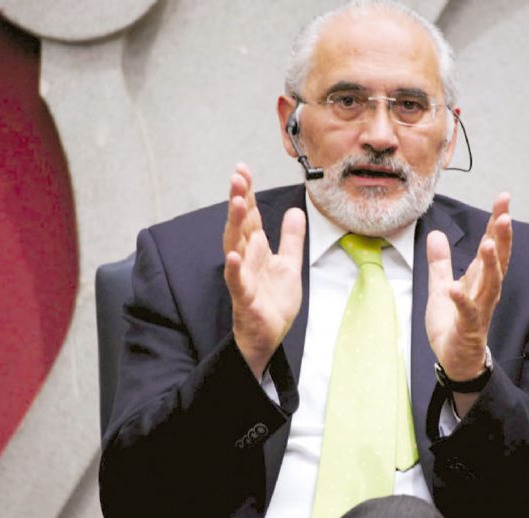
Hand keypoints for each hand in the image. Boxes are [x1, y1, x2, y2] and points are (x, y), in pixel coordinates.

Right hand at [223, 163, 305, 378]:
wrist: (268, 336)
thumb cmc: (274, 302)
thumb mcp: (290, 265)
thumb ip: (291, 238)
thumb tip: (295, 211)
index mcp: (257, 249)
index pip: (252, 216)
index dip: (249, 192)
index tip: (243, 169)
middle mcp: (246, 259)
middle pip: (241, 225)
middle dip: (239, 200)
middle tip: (237, 176)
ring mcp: (243, 278)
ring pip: (235, 247)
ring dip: (236, 225)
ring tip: (238, 202)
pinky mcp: (244, 299)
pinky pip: (237, 282)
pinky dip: (234, 269)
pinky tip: (233, 256)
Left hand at [425, 193, 511, 380]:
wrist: (456, 360)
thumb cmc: (452, 324)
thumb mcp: (440, 287)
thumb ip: (440, 262)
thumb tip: (436, 234)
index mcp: (480, 279)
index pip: (491, 245)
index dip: (496, 222)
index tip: (503, 198)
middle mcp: (485, 291)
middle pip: (497, 260)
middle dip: (501, 237)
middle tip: (505, 214)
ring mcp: (479, 310)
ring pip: (490, 284)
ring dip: (490, 264)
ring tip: (489, 243)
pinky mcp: (469, 328)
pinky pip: (467, 313)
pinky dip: (461, 300)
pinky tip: (455, 288)